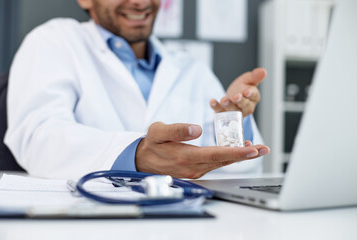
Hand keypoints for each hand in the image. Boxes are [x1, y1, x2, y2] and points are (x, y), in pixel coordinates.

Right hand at [135, 122, 269, 178]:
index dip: (235, 153)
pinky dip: (229, 158)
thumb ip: (177, 130)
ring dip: (239, 157)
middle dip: (246, 155)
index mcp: (185, 157)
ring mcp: (195, 171)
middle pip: (224, 161)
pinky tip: (237, 152)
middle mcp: (193, 167)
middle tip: (264, 149)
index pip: (215, 155)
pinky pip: (216, 164)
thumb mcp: (158, 132)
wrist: (144, 159)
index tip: (251, 149)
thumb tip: (197, 129)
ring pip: (222, 164)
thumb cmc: (152, 144)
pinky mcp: (196, 170)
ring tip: (256, 149)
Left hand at [210, 68, 266, 116]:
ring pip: (232, 110)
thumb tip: (263, 71)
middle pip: (244, 105)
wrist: (231, 97)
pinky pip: (220, 112)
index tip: (247, 92)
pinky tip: (212, 101)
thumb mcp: (248, 80)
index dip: (250, 94)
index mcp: (253, 98)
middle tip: (236, 97)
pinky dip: (216, 107)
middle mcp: (245, 107)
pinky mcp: (224, 114)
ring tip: (223, 100)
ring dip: (228, 105)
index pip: (254, 96)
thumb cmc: (242, 88)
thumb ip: (254, 76)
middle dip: (240, 101)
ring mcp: (234, 112)